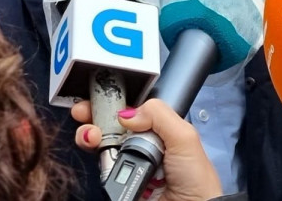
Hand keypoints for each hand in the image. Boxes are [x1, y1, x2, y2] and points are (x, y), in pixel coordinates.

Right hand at [73, 99, 222, 200]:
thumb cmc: (196, 180)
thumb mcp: (184, 137)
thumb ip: (158, 114)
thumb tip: (126, 114)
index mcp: (157, 130)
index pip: (129, 110)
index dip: (111, 103)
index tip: (96, 99)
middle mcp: (140, 146)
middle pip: (109, 124)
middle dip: (93, 116)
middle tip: (85, 114)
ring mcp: (128, 164)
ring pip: (100, 144)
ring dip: (90, 135)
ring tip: (93, 137)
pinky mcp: (119, 183)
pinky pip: (100, 168)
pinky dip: (96, 158)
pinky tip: (99, 153)